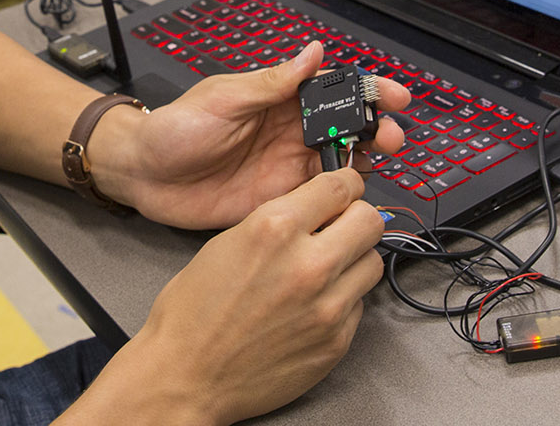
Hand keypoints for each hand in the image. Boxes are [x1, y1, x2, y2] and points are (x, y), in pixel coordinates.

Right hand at [63, 169, 386, 425]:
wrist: (187, 376)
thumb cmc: (192, 313)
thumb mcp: (226, 243)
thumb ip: (276, 222)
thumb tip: (312, 211)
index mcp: (275, 229)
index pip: (340, 186)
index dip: (344, 184)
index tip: (344, 188)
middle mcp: (308, 264)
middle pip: (370, 221)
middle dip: (357, 218)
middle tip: (341, 226)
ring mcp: (328, 306)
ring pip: (372, 262)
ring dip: (354, 260)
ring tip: (327, 269)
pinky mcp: (337, 341)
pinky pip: (358, 305)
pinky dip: (342, 299)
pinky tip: (313, 305)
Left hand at [94, 41, 408, 229]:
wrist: (143, 175)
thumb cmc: (174, 128)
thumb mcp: (223, 99)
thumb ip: (271, 82)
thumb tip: (313, 51)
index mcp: (277, 99)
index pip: (331, 90)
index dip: (365, 91)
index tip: (394, 95)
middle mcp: (287, 132)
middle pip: (345, 128)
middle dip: (376, 128)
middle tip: (391, 136)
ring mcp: (286, 167)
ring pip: (340, 163)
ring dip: (365, 161)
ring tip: (379, 161)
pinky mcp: (278, 199)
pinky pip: (319, 198)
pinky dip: (341, 197)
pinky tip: (353, 197)